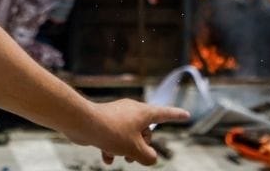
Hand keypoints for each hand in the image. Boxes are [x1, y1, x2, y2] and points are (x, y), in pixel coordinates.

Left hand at [71, 99, 188, 165]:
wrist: (83, 123)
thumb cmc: (111, 132)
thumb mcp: (134, 149)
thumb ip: (148, 156)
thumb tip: (151, 158)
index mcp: (144, 113)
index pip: (165, 114)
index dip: (177, 116)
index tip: (186, 115)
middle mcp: (133, 110)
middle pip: (145, 130)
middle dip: (142, 146)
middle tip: (134, 157)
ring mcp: (118, 115)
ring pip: (129, 134)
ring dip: (127, 149)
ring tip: (121, 158)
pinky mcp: (105, 121)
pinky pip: (115, 135)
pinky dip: (113, 147)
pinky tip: (107, 158)